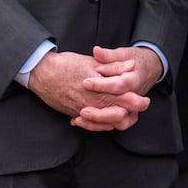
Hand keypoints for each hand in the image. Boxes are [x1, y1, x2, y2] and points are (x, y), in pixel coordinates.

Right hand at [27, 48, 152, 132]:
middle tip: (137, 108)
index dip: (138, 102)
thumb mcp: (92, 63)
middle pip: (119, 116)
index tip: (145, 100)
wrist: (42, 74)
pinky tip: (104, 118)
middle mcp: (94, 105)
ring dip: (116, 119)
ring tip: (124, 112)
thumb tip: (130, 66)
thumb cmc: (66, 65)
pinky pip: (92, 125)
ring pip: (106, 123)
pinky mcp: (75, 114)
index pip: (126, 101)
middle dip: (131, 114)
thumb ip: (113, 67)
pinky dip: (100, 123)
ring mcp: (84, 111)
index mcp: (101, 91)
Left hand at [78, 45, 162, 129]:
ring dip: (98, 123)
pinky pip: (112, 124)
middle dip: (100, 114)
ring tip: (79, 118)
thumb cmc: (135, 60)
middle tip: (83, 110)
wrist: (149, 68)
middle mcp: (134, 97)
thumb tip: (97, 51)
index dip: (101, 85)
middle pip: (120, 112)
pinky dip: (95, 125)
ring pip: (118, 122)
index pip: (119, 85)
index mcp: (133, 80)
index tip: (85, 83)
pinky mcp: (124, 113)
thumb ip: (109, 55)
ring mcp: (131, 108)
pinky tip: (78, 120)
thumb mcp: (123, 54)